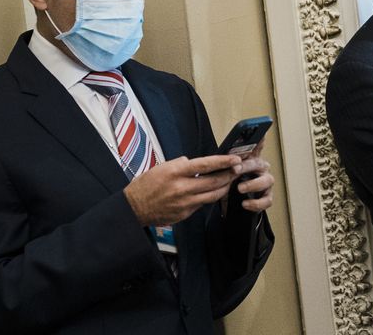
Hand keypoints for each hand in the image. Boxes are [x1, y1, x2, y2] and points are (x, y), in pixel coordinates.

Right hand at [123, 155, 239, 226]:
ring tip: (229, 181)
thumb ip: (181, 165)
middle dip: (229, 175)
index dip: (223, 161)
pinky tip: (212, 192)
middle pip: (213, 181)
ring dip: (223, 187)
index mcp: (176, 172)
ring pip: (212, 195)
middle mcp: (182, 188)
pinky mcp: (185, 213)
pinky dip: (209, 197)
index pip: (205, 164)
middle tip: (238, 169)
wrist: (134, 208)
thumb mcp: (162, 167)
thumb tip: (195, 163)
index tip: (235, 159)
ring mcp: (184, 203)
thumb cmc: (146, 185)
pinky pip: (201, 204)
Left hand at [231, 141, 275, 213]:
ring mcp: (265, 183)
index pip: (257, 147)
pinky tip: (245, 203)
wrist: (229, 204)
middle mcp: (261, 169)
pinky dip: (256, 203)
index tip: (260, 135)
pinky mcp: (266, 198)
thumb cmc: (229, 184)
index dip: (259, 141)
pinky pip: (266, 200)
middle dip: (246, 166)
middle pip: (258, 163)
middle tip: (235, 169)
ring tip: (240, 188)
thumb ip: (226, 163)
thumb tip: (223, 157)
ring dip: (253, 184)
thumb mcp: (224, 172)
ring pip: (267, 181)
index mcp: (251, 159)